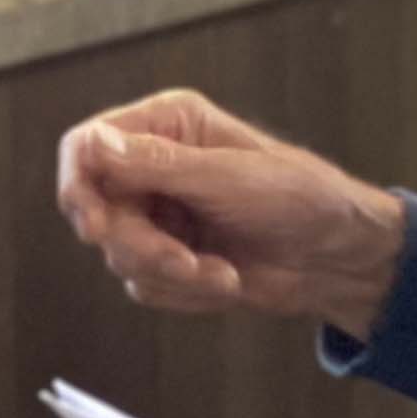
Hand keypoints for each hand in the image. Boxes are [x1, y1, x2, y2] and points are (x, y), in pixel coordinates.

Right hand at [54, 90, 407, 338]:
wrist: (337, 257)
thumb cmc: (300, 197)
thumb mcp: (228, 178)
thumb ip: (156, 164)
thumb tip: (91, 145)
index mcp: (165, 125)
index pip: (85, 146)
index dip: (78, 186)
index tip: (97, 228)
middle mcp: (152, 167)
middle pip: (96, 212)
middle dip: (142, 246)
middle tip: (186, 261)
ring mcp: (157, 215)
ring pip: (118, 255)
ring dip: (172, 273)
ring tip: (221, 272)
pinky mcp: (168, 258)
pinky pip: (143, 285)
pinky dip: (184, 292)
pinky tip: (224, 279)